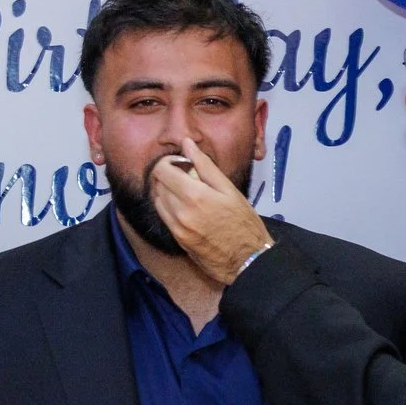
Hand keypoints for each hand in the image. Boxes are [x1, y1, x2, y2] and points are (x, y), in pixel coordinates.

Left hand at [149, 135, 273, 286]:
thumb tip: (187, 144)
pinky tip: (187, 207)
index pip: (161, 171)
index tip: (181, 163)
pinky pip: (164, 216)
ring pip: (158, 200)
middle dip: (168, 175)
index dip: (168, 162)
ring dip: (167, 191)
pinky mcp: (177, 239)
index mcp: (194, 196)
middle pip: (158, 184)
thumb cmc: (244, 223)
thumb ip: (205, 166)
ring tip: (187, 191)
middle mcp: (179, 212)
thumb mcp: (229, 190)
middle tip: (186, 176)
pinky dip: (169, 206)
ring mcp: (176, 228)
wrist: (247, 260)